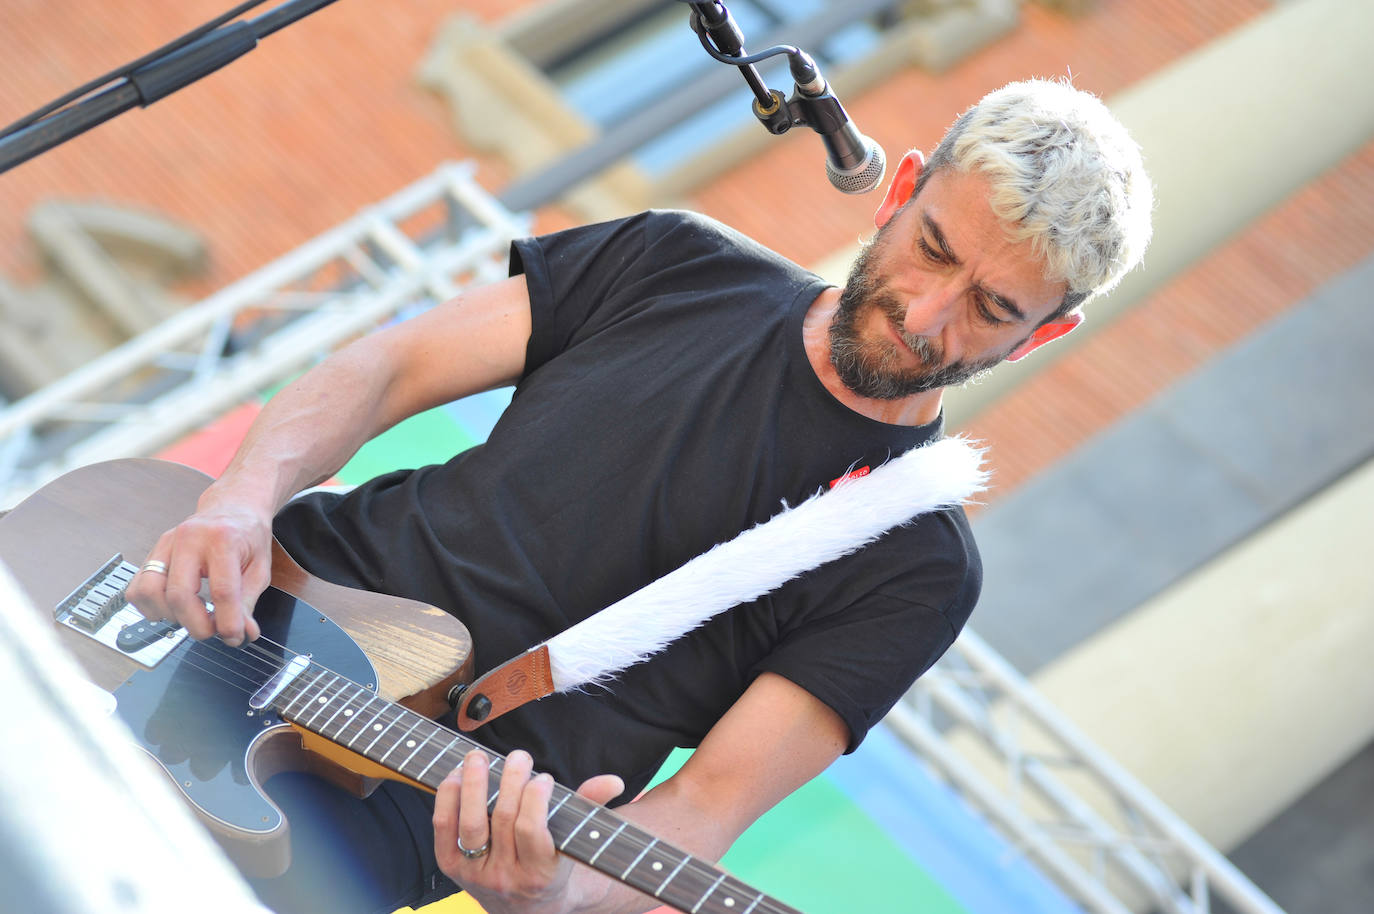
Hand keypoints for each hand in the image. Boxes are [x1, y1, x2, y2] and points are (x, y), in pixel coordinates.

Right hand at [125, 497, 272, 645]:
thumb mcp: (260, 566)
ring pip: (149, 592)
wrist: (232, 506)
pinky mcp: (152, 552)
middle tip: (212, 630)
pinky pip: (137, 588)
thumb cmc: (247, 534)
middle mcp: (189, 538)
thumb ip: (249, 601)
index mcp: (223, 539)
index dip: (227, 622)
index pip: (222, 590)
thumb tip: (244, 632)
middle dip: (196, 624)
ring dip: (170, 616)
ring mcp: (166, 544)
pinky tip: (172, 608)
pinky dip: (150, 607)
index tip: (234, 637)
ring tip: (192, 617)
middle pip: (179, 594)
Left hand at [434, 749, 624, 913]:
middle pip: (502, 820)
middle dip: (510, 780)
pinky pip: (444, 829)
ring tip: (479, 757)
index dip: (535, 798)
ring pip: (471, 823)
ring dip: (473, 784)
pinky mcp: (451, 868)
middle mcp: (506, 878)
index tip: (543, 778)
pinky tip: (457, 775)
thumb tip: (613, 781)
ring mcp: (475, 875)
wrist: (525, 906)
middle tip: (519, 757)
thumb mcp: (576, 841)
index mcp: (541, 874)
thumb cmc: (553, 862)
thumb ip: (591, 806)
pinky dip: (448, 799)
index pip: (532, 830)